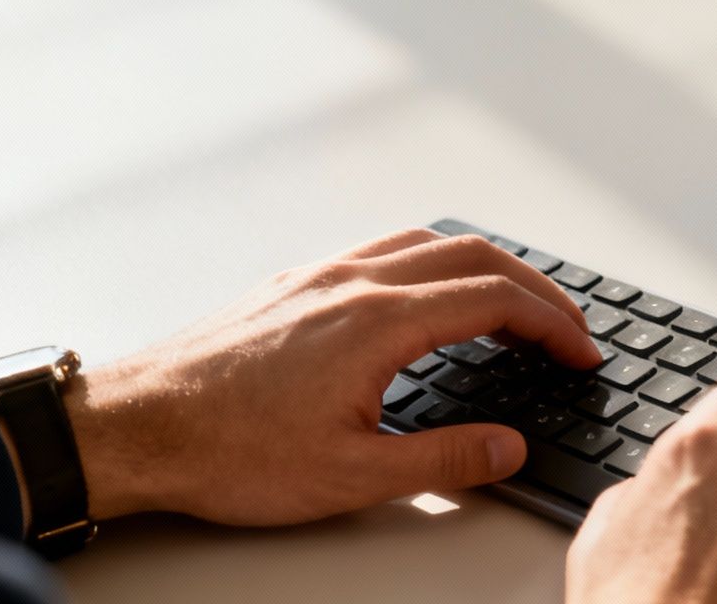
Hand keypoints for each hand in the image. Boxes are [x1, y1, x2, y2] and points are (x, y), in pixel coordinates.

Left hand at [65, 230, 599, 524]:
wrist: (134, 427)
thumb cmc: (225, 451)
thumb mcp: (350, 475)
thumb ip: (444, 460)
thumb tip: (509, 446)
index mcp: (380, 320)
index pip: (497, 300)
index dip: (555, 324)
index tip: (582, 352)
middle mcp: (355, 281)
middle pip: (475, 255)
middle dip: (538, 287)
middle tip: (570, 324)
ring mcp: (322, 275)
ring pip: (429, 240)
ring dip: (487, 264)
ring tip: (516, 301)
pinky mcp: (295, 285)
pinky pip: (386, 247)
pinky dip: (435, 260)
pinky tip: (431, 292)